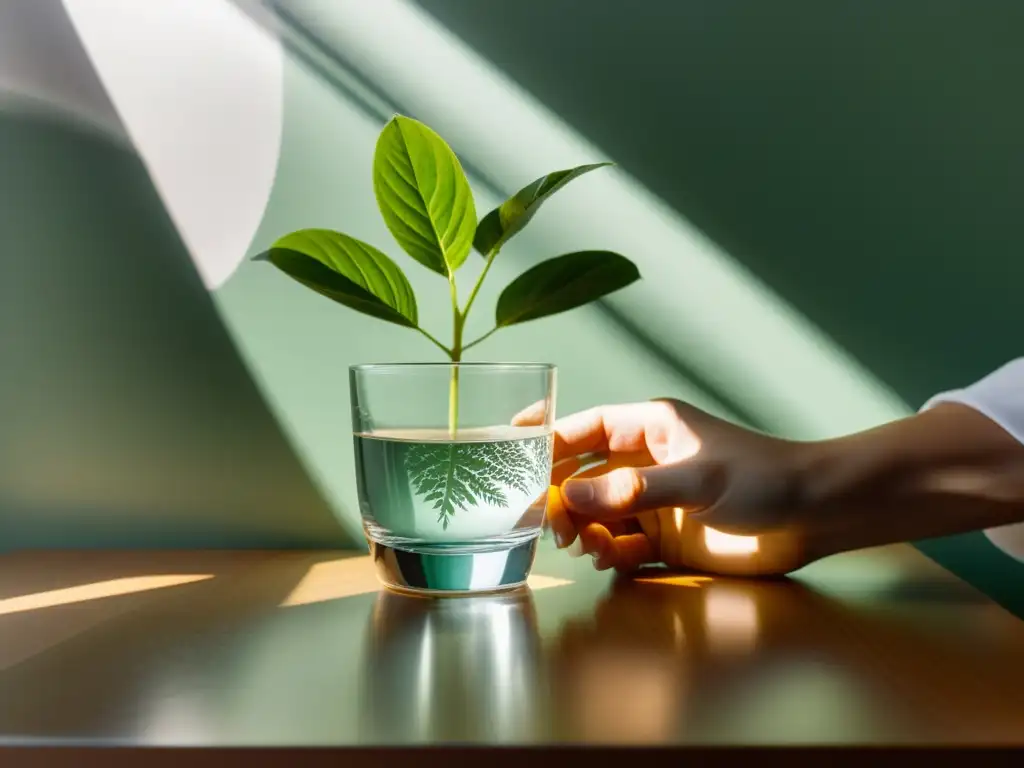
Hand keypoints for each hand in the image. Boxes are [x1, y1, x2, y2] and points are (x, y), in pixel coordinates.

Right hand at [518, 399, 823, 576]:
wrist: (815, 517)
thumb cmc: (762, 479)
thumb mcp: (697, 480)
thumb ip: (633, 490)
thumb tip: (571, 499)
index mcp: (652, 428)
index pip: (586, 427)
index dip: (548, 434)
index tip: (511, 444)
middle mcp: (647, 463)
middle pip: (584, 477)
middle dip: (563, 498)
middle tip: (554, 525)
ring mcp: (656, 503)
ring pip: (599, 515)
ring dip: (584, 530)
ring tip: (585, 546)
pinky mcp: (667, 539)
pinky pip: (621, 545)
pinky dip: (608, 553)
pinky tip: (607, 559)